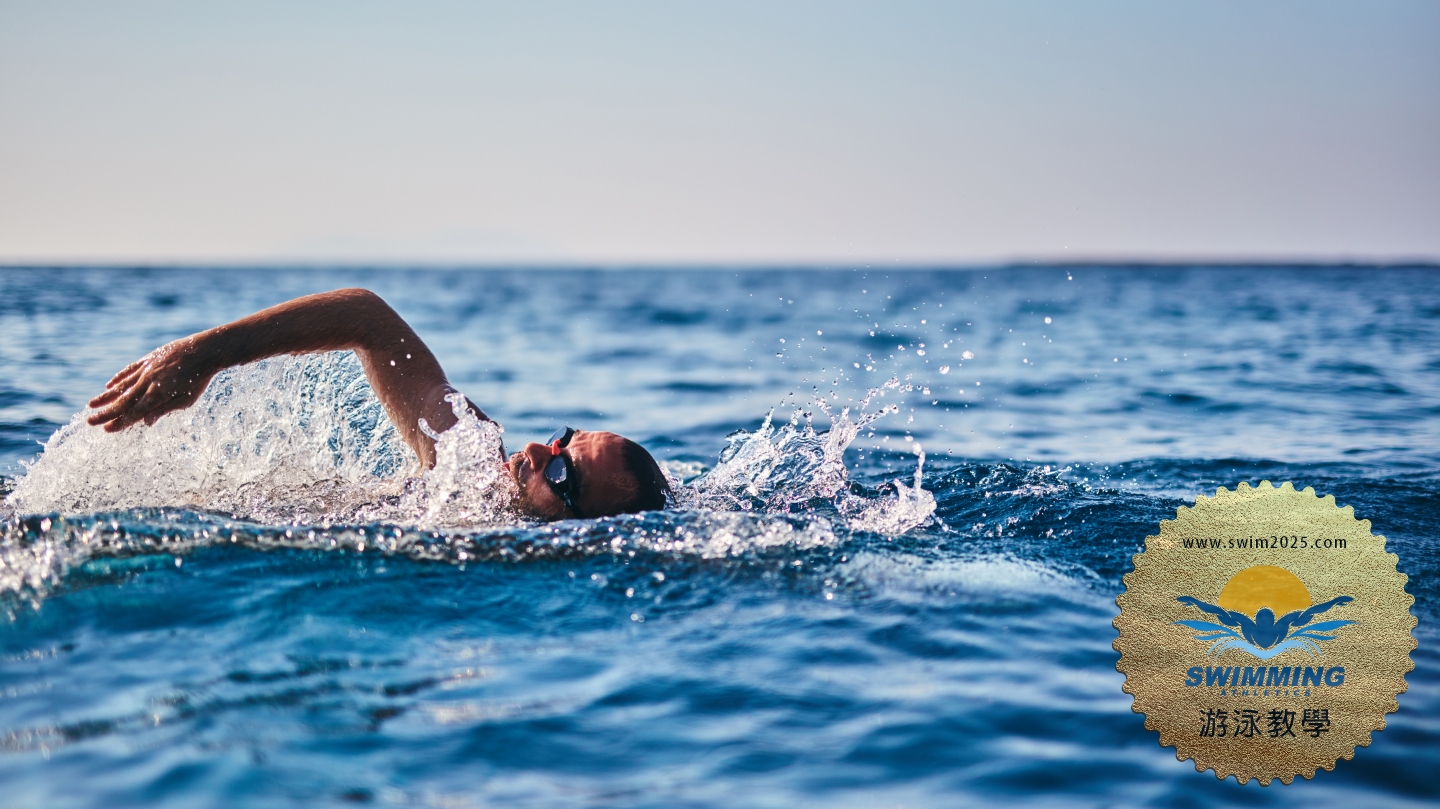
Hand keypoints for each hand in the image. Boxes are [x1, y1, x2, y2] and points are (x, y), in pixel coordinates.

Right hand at [87, 336, 217, 431]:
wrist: (204, 350)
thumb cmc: (198, 379)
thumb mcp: (186, 400)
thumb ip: (165, 410)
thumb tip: (145, 422)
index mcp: (158, 395)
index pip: (135, 412)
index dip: (120, 422)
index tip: (106, 430)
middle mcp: (148, 382)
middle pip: (123, 401)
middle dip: (106, 413)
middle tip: (90, 422)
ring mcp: (146, 369)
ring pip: (121, 385)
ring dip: (105, 396)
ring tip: (91, 405)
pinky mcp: (148, 359)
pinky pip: (129, 370)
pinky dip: (118, 378)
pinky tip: (108, 385)